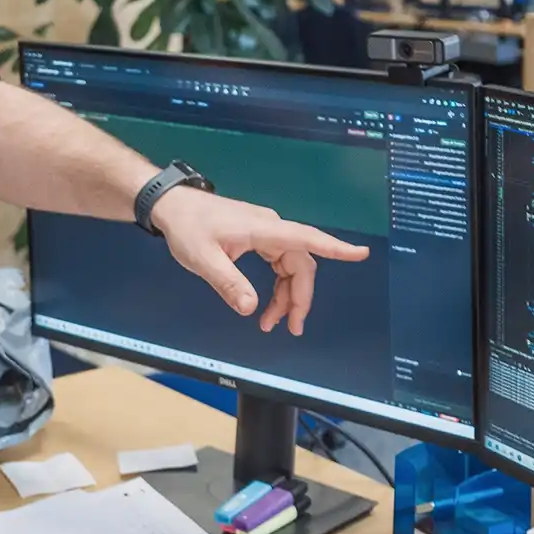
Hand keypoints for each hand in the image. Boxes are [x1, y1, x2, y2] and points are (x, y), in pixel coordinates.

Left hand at [150, 187, 369, 334]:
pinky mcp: (258, 238)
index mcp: (263, 229)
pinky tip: (268, 305)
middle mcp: (270, 229)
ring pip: (290, 266)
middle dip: (299, 297)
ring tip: (272, 323)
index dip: (335, 248)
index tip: (360, 254)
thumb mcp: (203, 259)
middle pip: (300, 263)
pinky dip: (278, 286)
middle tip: (291, 328)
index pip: (307, 238)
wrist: (172, 206)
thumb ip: (228, 283)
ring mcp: (265, 233)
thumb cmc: (187, 227)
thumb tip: (250, 308)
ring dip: (287, 295)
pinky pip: (279, 264)